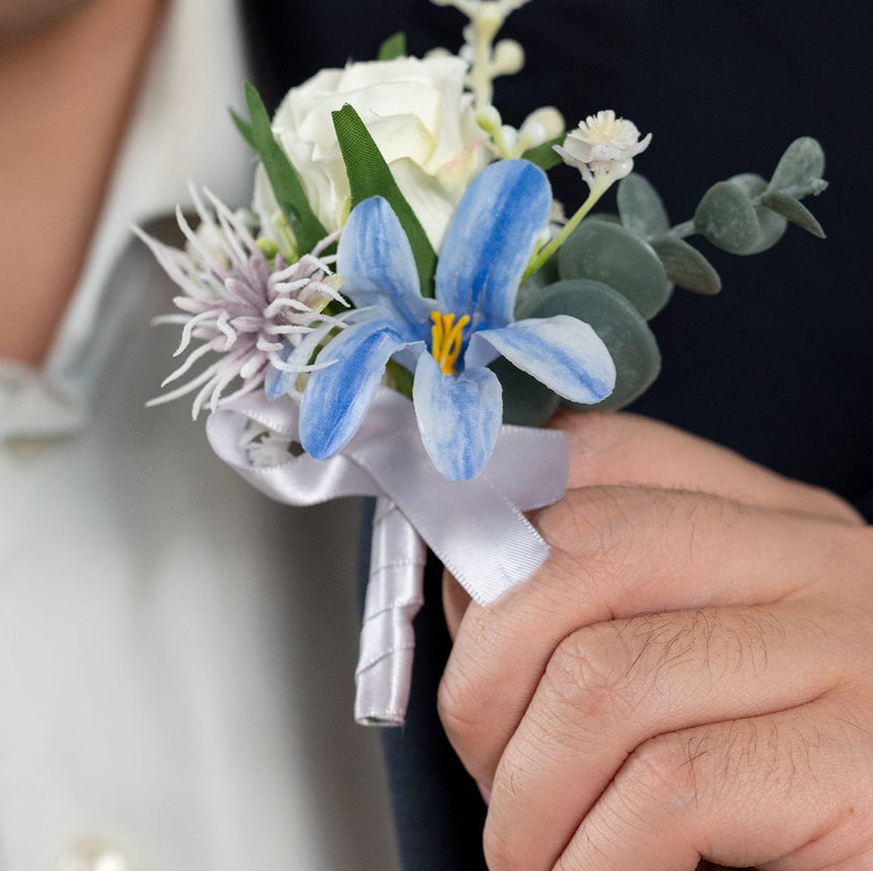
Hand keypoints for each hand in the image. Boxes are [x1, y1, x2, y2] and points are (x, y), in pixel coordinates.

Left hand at [439, 411, 872, 870]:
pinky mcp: (866, 770)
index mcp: (768, 525)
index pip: (605, 454)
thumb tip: (470, 597)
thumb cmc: (786, 787)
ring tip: (527, 850)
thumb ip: (611, 605)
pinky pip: (668, 789)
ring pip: (602, 676)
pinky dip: (590, 856)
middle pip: (582, 551)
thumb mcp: (710, 659)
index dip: (495, 513)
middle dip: (486, 670)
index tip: (454, 597)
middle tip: (484, 764)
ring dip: (526, 789)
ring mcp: (850, 652)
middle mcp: (814, 562)